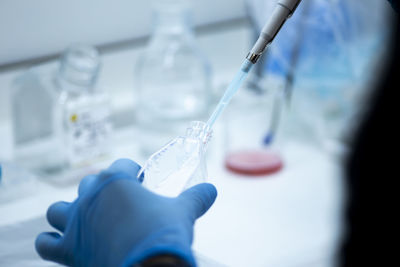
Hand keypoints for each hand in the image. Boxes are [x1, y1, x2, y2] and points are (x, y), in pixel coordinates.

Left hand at [35, 159, 216, 266]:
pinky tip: (64, 243)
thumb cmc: (165, 234)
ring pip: (58, 210)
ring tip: (85, 219)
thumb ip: (196, 198)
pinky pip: (46, 243)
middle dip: (102, 189)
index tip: (141, 181)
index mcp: (117, 182)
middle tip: (119, 203)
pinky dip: (52, 242)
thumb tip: (211, 191)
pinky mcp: (68, 250)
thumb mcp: (183, 212)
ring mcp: (76, 224)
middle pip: (89, 183)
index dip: (132, 172)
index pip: (122, 166)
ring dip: (68, 213)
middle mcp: (91, 198)